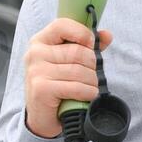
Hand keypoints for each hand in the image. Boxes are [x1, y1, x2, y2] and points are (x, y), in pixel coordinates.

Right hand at [23, 17, 113, 139]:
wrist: (42, 116)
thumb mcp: (69, 62)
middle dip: (93, 66)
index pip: (63, 25)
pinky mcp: (41, 89)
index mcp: (40, 41)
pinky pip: (76, 87)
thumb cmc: (57, 85)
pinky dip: (88, 93)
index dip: (83, 34)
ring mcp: (36, 71)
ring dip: (92, 82)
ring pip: (79, 71)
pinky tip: (87, 96)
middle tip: (92, 76)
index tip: (92, 45)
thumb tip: (107, 35)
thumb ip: (87, 46)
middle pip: (78, 52)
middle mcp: (35, 53)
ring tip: (89, 88)